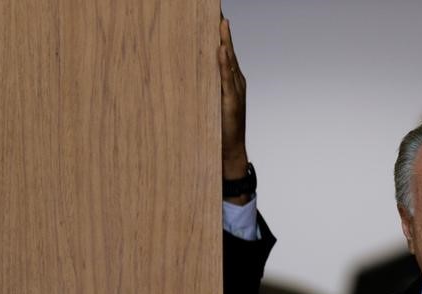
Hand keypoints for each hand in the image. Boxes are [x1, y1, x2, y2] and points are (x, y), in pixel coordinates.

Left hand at [219, 14, 249, 202]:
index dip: (220, 35)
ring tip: (220, 23)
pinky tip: (220, 50)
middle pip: (228, 52)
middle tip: (218, 13)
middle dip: (223, 32)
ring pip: (229, 61)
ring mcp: (235, 91)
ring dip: (225, 41)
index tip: (214, 16)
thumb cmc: (218, 130)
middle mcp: (235, 82)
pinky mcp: (232, 101)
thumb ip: (204, 89)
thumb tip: (186, 76)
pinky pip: (227, 78)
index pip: (224, 53)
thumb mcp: (208, 105)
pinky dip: (224, 63)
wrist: (229, 152)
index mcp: (230, 81)